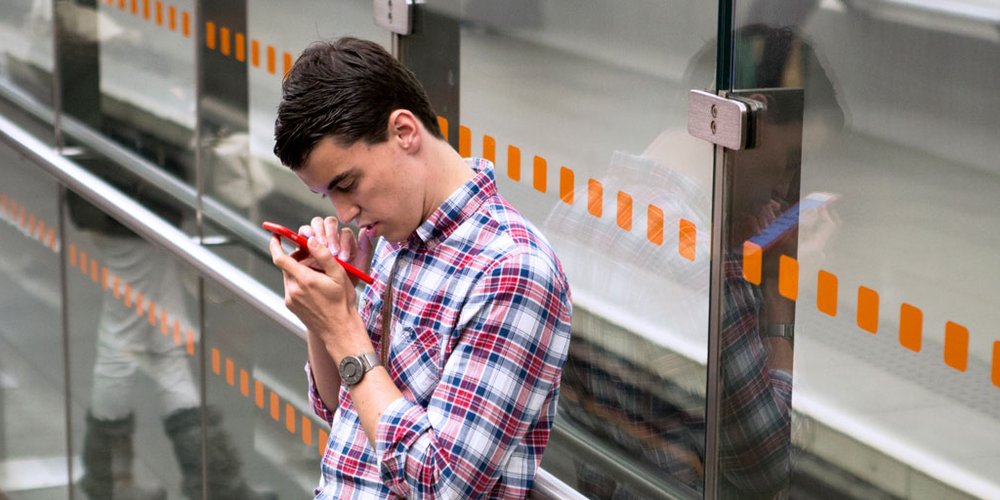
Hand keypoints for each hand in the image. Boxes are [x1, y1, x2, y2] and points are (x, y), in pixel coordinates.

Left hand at [269, 228, 370, 360]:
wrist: (339, 329)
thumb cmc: (342, 302)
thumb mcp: (338, 274)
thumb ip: (323, 255)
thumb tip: (311, 240)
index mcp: (304, 279)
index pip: (280, 258)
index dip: (275, 245)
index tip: (275, 236)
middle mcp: (293, 290)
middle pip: (286, 266)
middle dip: (296, 258)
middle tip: (311, 256)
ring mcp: (291, 299)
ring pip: (288, 277)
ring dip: (298, 271)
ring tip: (317, 274)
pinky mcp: (291, 306)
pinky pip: (291, 288)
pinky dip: (299, 282)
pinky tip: (314, 287)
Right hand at [299, 216, 375, 285]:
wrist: (334, 295)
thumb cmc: (346, 281)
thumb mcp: (358, 269)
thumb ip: (364, 250)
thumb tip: (365, 232)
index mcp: (346, 241)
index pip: (345, 232)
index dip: (344, 242)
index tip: (342, 256)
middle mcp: (331, 237)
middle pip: (329, 223)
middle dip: (331, 234)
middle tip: (331, 251)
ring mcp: (317, 240)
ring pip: (316, 224)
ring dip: (318, 232)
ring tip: (320, 246)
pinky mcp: (304, 246)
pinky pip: (302, 234)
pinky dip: (304, 235)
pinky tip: (307, 244)